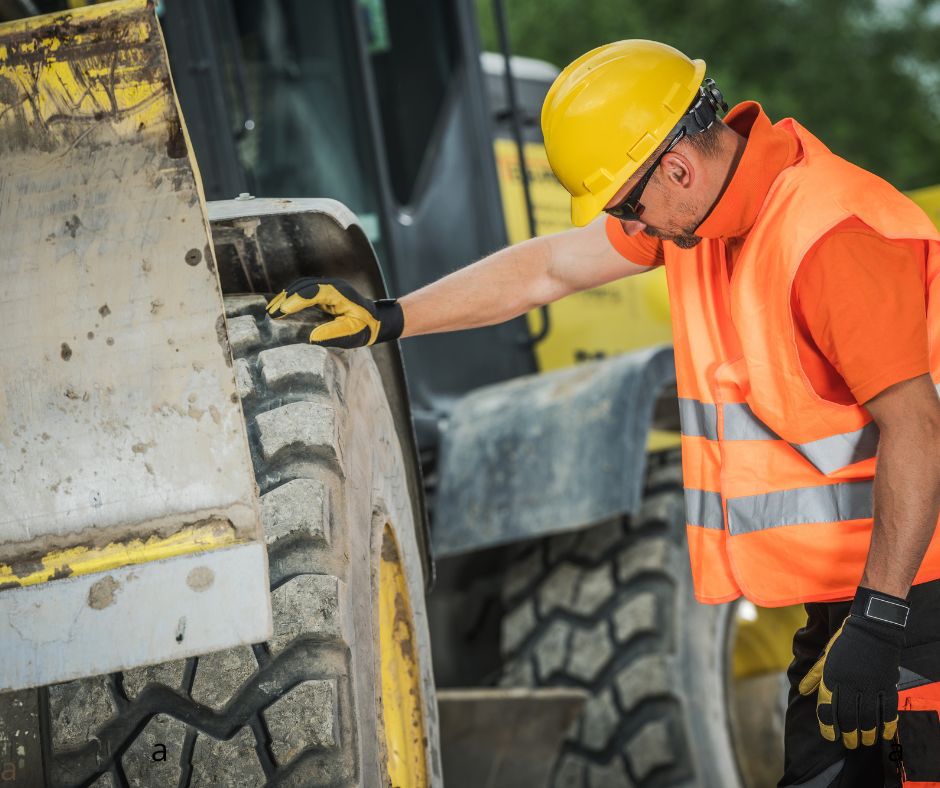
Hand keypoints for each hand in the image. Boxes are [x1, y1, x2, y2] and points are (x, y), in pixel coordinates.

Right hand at [266, 277, 403, 347]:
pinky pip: (304, 290)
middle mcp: (333, 286)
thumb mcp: (351, 333)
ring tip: (272, 310)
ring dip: (286, 296)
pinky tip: (281, 306)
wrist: (376, 320)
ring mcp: (328, 287)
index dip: (297, 300)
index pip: (314, 292)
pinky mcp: (324, 292)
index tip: (282, 310)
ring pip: (302, 286)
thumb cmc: (365, 328)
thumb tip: (311, 337)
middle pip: (304, 286)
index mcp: (341, 294)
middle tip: (271, 312)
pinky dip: (291, 297)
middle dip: (286, 298)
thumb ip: (333, 333)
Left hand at [798, 587, 906, 748]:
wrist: (871, 628)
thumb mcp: (826, 657)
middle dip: (848, 735)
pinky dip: (886, 725)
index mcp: (832, 677)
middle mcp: (850, 684)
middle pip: (848, 718)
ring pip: (868, 718)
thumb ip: (814, 677)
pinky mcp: (886, 685)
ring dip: (866, 734)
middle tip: (849, 744)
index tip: (830, 736)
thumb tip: (801, 692)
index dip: (828, 726)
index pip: (827, 708)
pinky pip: (888, 711)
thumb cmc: (844, 643)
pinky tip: (884, 734)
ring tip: (864, 742)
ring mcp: (870, 686)